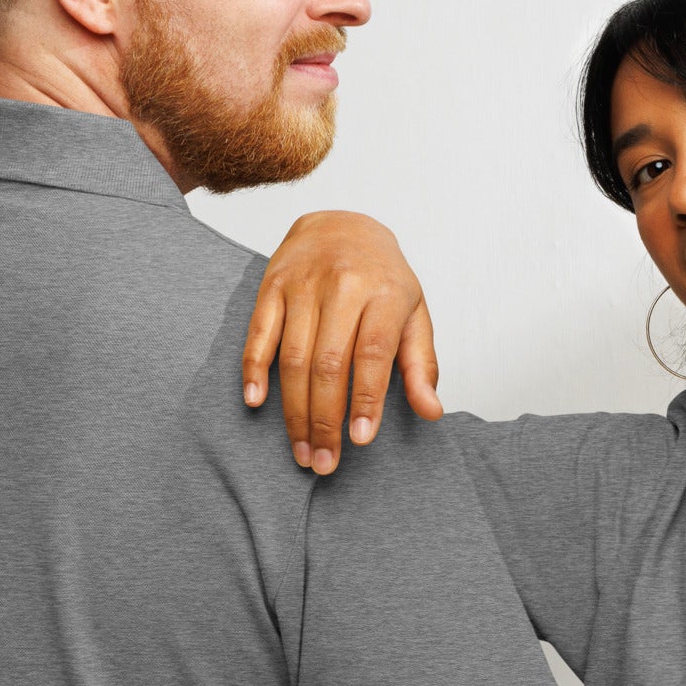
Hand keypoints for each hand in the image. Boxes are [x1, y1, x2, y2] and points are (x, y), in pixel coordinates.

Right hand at [243, 211, 441, 473]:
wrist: (341, 222)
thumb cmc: (382, 279)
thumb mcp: (414, 314)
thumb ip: (421, 365)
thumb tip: (432, 412)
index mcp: (385, 293)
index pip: (372, 354)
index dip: (365, 399)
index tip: (360, 441)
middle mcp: (342, 285)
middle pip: (328, 363)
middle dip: (325, 419)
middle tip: (324, 463)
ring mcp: (303, 284)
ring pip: (293, 357)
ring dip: (293, 410)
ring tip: (301, 450)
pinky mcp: (271, 285)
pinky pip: (259, 333)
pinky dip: (254, 368)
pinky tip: (256, 401)